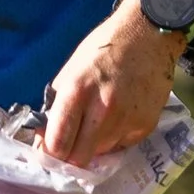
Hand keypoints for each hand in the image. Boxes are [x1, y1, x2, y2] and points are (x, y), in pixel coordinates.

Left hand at [42, 0, 181, 165]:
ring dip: (94, 144)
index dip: (49, 154)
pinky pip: (122, 145)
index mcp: (77, 91)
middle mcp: (102, 109)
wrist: (149, 34)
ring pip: (101, 153)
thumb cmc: (104, 49)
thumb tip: (44, 136)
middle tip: (70, 148)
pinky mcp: (146, 125)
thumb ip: (58, 105)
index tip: (49, 153)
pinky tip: (120, 115)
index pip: (57, 143)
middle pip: (79, 159)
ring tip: (99, 120)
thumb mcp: (71, 71)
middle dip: (70, 158)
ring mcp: (126, 119)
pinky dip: (116, 137)